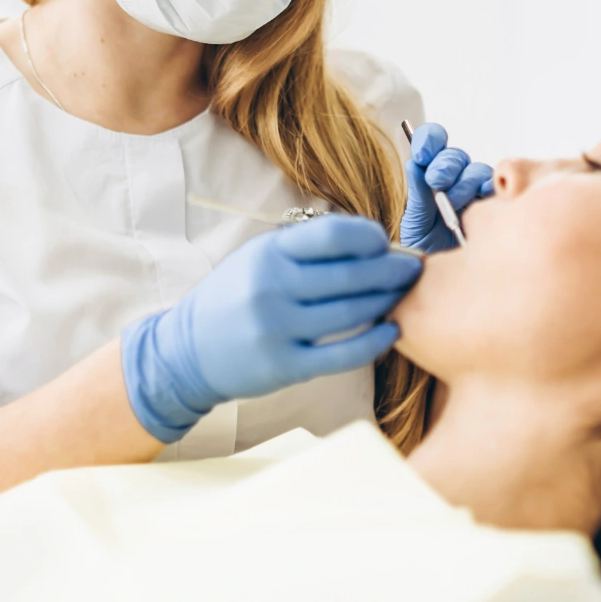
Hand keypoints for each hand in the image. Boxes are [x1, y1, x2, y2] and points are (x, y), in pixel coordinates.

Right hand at [121, 214, 421, 442]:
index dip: (368, 236)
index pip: (332, 235)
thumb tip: (369, 241)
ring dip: (386, 301)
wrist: (187, 351)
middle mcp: (272, 287)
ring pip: (351, 312)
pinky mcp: (285, 366)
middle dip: (391, 270)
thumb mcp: (258, 258)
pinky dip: (374, 342)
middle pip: (350, 275)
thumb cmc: (234, 298)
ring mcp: (277, 328)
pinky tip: (391, 330)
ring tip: (403, 295)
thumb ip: (305, 249)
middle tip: (413, 268)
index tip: (384, 242)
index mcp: (268, 253)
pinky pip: (342, 354)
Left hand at [399, 122, 492, 252]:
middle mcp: (454, 178)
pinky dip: (489, 190)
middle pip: (455, 156)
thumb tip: (414, 164)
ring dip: (464, 184)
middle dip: (444, 166)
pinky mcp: (493, 205)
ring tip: (453, 204)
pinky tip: (481, 201)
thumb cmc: (426, 248)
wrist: (441, 276)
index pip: (433, 141)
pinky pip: (497, 188)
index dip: (430, 140)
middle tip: (436, 181)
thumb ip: (417, 193)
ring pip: (476, 171)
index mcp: (430, 174)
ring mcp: (475, 191)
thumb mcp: (415, 222)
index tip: (422, 152)